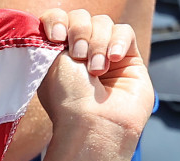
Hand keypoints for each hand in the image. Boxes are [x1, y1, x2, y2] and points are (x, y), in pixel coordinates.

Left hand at [34, 9, 153, 143]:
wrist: (94, 123)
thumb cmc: (68, 99)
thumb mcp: (51, 63)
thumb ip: (53, 37)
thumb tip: (58, 21)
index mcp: (55, 56)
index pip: (58, 19)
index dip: (57, 20)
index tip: (55, 36)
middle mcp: (78, 54)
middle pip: (82, 17)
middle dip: (80, 32)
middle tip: (78, 56)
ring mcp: (104, 55)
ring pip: (104, 23)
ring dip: (98, 42)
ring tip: (96, 69)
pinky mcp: (129, 58)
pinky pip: (124, 32)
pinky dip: (118, 42)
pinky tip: (113, 60)